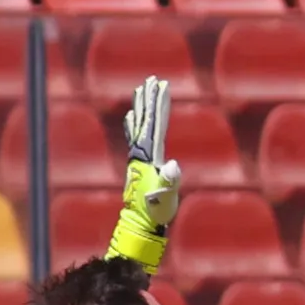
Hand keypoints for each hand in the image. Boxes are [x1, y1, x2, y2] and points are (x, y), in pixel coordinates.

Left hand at [106, 76, 180, 268]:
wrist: (140, 224)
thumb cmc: (156, 213)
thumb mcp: (166, 199)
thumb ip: (169, 182)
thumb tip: (172, 164)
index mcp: (149, 157)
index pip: (155, 124)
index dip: (159, 104)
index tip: (162, 86)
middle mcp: (141, 154)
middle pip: (145, 120)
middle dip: (149, 99)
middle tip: (152, 79)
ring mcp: (138, 158)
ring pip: (139, 125)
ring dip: (142, 107)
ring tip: (142, 90)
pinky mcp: (139, 164)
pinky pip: (135, 137)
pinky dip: (134, 124)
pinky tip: (132, 117)